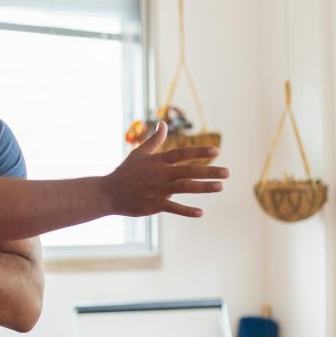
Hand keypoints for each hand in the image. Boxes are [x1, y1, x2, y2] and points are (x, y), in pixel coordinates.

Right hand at [103, 121, 229, 216]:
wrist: (108, 193)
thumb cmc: (126, 172)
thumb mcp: (139, 153)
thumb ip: (155, 140)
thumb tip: (163, 124)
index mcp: (157, 161)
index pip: (181, 154)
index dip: (198, 152)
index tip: (216, 151)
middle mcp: (159, 174)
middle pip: (187, 171)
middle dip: (208, 171)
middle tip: (227, 172)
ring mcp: (157, 190)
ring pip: (183, 188)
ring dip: (203, 188)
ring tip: (220, 187)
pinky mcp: (153, 204)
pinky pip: (172, 207)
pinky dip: (186, 210)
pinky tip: (200, 212)